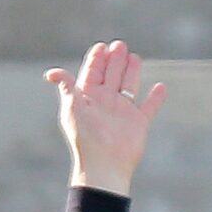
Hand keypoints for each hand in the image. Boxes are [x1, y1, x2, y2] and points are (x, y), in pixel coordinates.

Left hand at [47, 39, 165, 196]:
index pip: (92, 72)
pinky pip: (149, 107)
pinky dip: (156, 98)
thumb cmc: (86, 138)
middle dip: (115, 58)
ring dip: (132, 71)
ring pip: (129, 85)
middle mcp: (106, 102)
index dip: (96, 58)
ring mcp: (123, 111)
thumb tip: (51, 73)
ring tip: (134, 57)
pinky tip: (160, 87)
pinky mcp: (138, 123)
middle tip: (119, 45)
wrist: (104, 165)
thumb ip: (66, 86)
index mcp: (89, 97)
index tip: (101, 46)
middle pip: (112, 74)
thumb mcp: (73, 108)